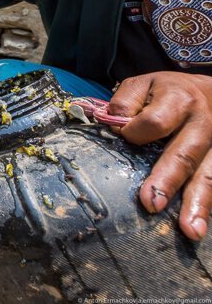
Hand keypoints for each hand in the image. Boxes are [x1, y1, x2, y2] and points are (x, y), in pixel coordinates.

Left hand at [109, 72, 211, 240]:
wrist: (207, 91)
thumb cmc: (165, 92)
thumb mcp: (142, 85)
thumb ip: (124, 102)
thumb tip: (114, 124)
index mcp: (178, 100)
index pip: (155, 122)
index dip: (135, 132)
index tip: (125, 136)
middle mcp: (202, 123)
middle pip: (184, 154)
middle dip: (168, 180)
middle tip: (150, 204)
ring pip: (209, 175)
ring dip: (199, 204)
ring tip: (190, 230)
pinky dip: (209, 206)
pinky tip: (200, 227)